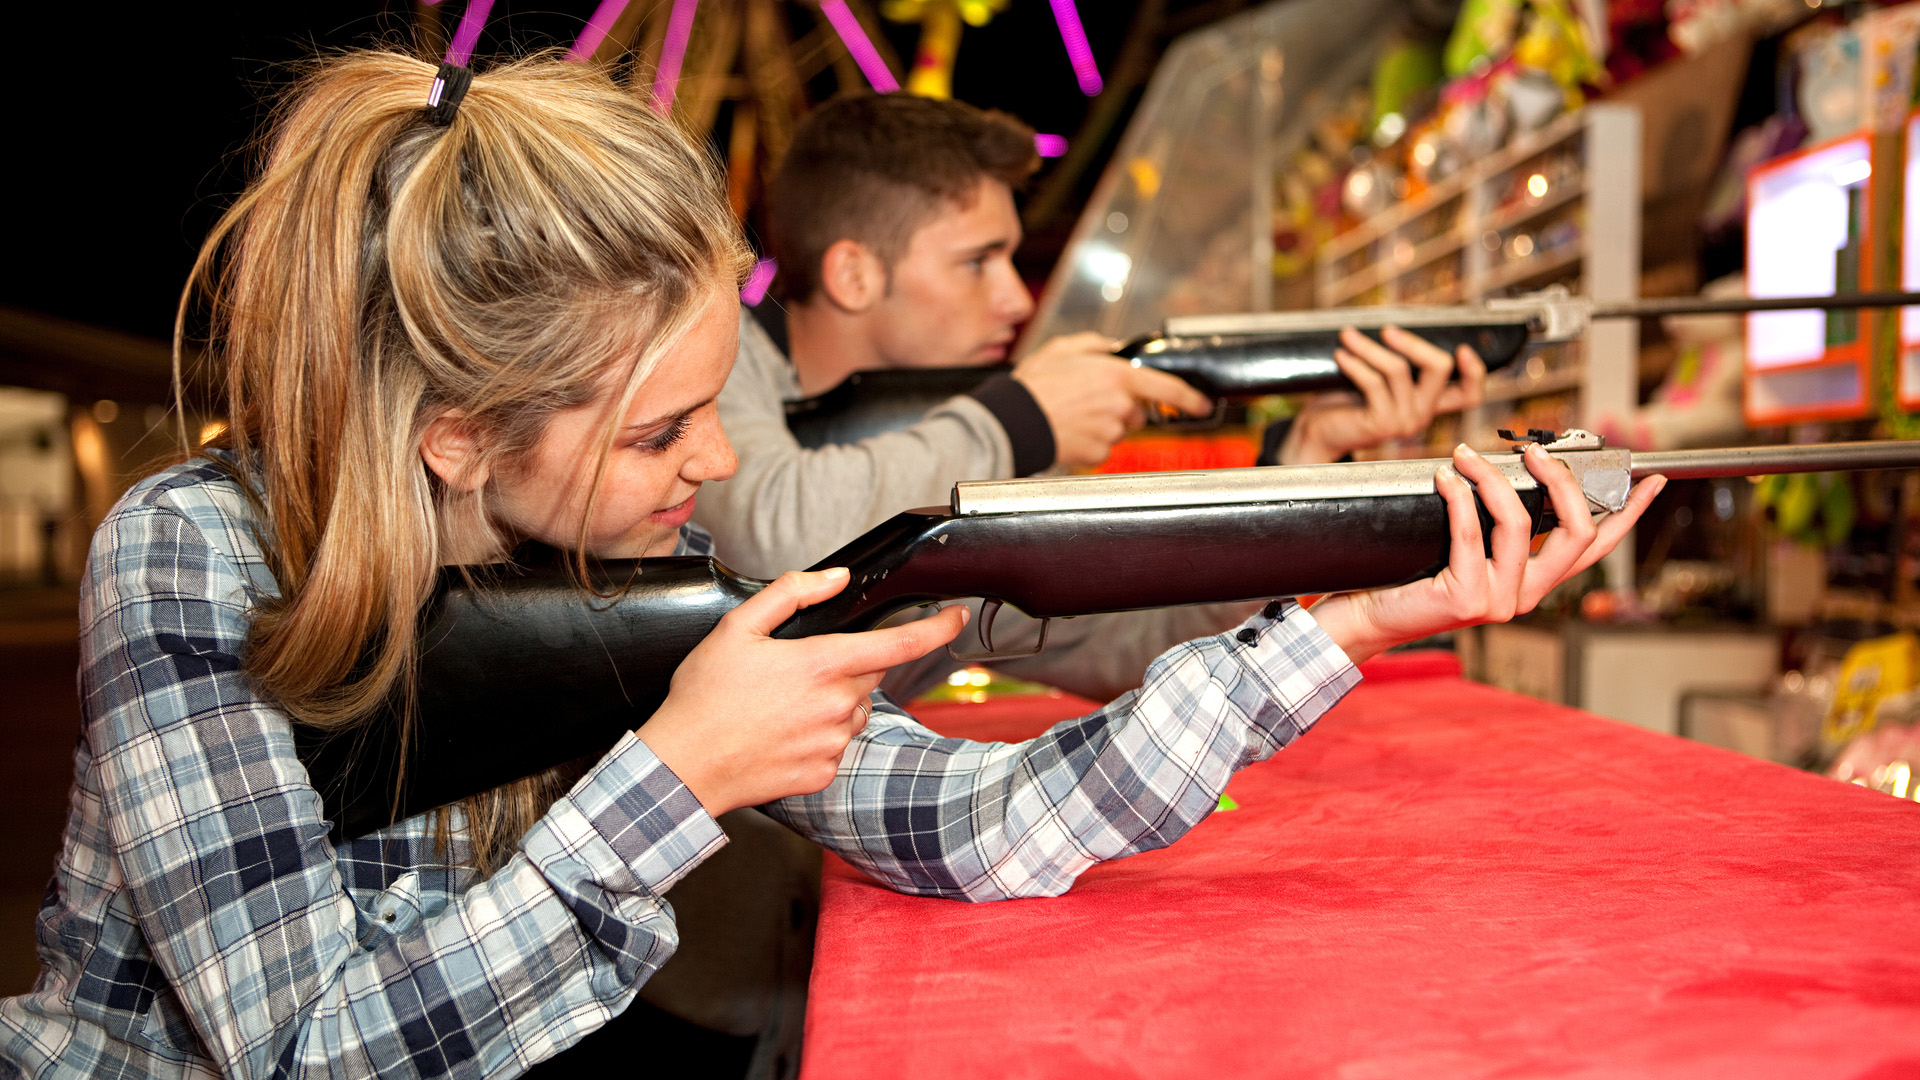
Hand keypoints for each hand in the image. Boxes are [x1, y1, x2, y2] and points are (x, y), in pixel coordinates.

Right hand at [639, 567, 969, 816]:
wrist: (683, 765)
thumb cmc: (704, 697)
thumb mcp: (737, 628)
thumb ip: (792, 594)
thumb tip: (836, 580)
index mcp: (821, 664)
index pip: (899, 644)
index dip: (936, 629)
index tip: (956, 618)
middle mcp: (836, 706)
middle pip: (868, 676)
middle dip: (843, 667)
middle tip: (793, 673)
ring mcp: (833, 743)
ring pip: (853, 711)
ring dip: (832, 703)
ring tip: (780, 707)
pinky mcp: (824, 774)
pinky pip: (836, 745)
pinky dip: (818, 736)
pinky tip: (780, 734)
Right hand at [1013, 332, 1212, 467]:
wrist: (1014, 421)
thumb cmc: (1035, 385)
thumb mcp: (1063, 348)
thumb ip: (1096, 345)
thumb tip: (1112, 348)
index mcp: (1118, 377)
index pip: (1168, 389)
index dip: (1191, 399)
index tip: (1202, 405)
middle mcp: (1119, 406)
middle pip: (1138, 412)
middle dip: (1123, 407)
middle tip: (1091, 400)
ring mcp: (1110, 433)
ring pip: (1119, 430)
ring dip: (1104, 423)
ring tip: (1073, 414)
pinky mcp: (1098, 454)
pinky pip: (1103, 448)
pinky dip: (1090, 441)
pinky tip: (1070, 431)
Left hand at [1282, 326, 1487, 464]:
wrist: (1319, 432)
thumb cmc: (1346, 400)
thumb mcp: (1379, 378)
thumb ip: (1397, 362)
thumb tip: (1393, 326)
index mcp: (1429, 403)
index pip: (1469, 394)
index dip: (1474, 371)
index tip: (1462, 348)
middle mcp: (1423, 414)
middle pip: (1439, 367)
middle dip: (1413, 342)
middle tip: (1387, 330)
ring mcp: (1404, 421)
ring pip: (1399, 369)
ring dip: (1370, 347)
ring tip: (1347, 336)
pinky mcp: (1382, 424)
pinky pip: (1373, 382)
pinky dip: (1356, 363)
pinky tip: (1341, 355)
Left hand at [1310, 443, 1662, 663]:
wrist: (1370, 614)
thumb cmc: (1415, 575)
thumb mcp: (1469, 546)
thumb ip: (1498, 523)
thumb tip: (1512, 469)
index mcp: (1535, 582)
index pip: (1596, 547)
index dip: (1629, 513)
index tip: (1651, 481)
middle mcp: (1525, 595)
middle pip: (1576, 533)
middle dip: (1561, 482)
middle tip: (1533, 451)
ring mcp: (1499, 601)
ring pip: (1519, 524)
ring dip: (1494, 479)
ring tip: (1468, 454)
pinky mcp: (1466, 598)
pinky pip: (1471, 532)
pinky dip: (1460, 495)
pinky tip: (1447, 476)